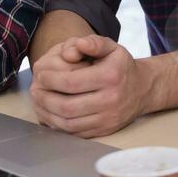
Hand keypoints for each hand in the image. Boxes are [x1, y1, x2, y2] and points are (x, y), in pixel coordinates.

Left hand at [29, 36, 149, 136]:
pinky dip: (57, 125)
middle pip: (67, 106)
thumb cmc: (121, 66)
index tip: (40, 74)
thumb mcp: (112, 47)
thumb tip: (76, 44)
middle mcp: (110, 100)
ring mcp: (107, 119)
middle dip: (45, 98)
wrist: (142, 89)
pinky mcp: (104, 131)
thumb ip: (93, 42)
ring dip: (47, 114)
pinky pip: (74, 133)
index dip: (50, 79)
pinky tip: (49, 114)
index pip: (71, 82)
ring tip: (38, 102)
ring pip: (68, 123)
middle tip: (35, 89)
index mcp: (111, 77)